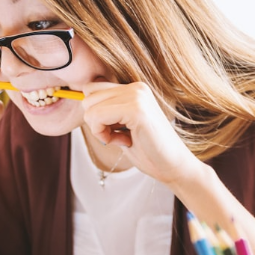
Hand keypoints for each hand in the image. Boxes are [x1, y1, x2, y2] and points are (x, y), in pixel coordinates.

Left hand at [80, 80, 200, 185]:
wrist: (173, 167)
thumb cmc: (148, 150)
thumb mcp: (122, 125)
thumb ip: (107, 110)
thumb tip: (81, 99)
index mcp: (134, 88)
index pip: (92, 89)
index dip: (95, 113)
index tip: (114, 130)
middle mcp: (136, 87)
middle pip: (88, 96)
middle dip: (96, 121)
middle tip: (118, 136)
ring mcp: (137, 96)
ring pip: (90, 107)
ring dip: (99, 129)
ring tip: (123, 138)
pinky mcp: (136, 109)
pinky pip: (97, 117)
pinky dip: (103, 134)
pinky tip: (124, 141)